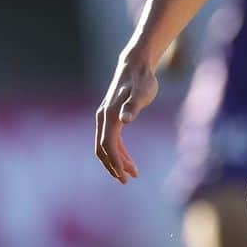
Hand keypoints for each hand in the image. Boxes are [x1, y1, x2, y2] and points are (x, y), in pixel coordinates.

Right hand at [94, 54, 158, 182]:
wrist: (135, 66)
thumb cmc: (142, 80)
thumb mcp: (142, 92)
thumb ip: (134, 106)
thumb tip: (126, 119)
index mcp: (110, 116)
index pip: (109, 145)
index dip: (115, 162)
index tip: (124, 177)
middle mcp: (103, 118)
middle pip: (103, 149)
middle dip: (113, 166)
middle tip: (126, 181)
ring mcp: (106, 117)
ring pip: (107, 146)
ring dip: (118, 161)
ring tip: (133, 174)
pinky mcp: (112, 117)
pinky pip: (112, 139)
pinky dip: (120, 151)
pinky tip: (130, 160)